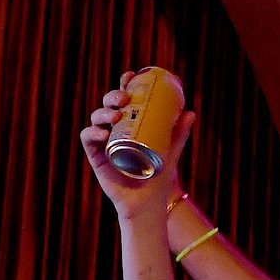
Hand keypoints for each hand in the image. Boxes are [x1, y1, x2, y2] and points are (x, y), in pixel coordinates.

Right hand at [79, 69, 195, 219]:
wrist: (147, 203)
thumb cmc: (157, 177)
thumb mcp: (170, 151)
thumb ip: (178, 134)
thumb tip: (190, 112)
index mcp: (130, 124)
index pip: (124, 99)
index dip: (124, 84)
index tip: (131, 76)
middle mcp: (114, 130)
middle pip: (108, 105)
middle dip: (112, 95)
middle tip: (124, 98)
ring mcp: (103, 142)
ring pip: (97, 118)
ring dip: (103, 112)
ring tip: (116, 115)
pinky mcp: (95, 156)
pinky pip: (88, 139)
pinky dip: (92, 133)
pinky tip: (102, 133)